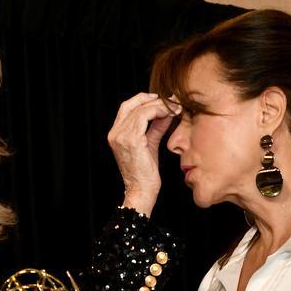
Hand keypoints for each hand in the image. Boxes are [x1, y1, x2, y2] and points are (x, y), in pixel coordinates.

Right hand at [108, 93, 179, 216]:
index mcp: (116, 134)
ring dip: (160, 105)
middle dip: (153, 100)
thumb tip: (167, 112)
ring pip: (141, 109)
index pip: (126, 108)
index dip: (142, 100)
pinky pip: (145, 116)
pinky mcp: (132, 140)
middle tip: (171, 100)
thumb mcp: (150, 144)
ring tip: (175, 107)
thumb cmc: (145, 173)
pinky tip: (170, 114)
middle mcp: (115, 133)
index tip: (160, 100)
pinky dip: (159, 111)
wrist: (142, 191)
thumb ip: (156, 127)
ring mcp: (121, 136)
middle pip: (132, 105)